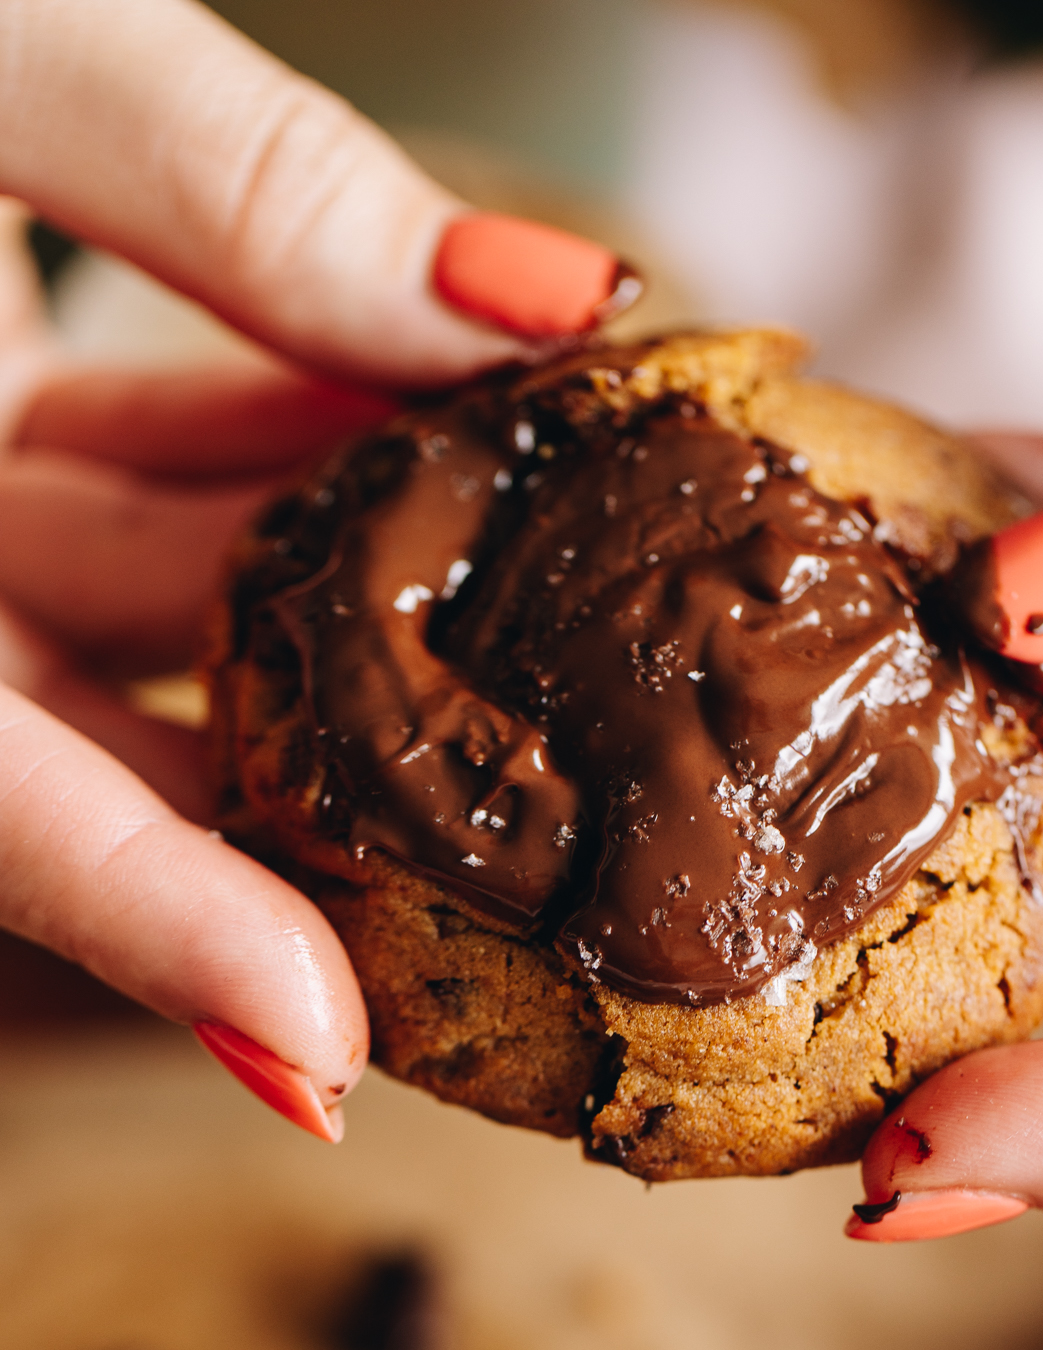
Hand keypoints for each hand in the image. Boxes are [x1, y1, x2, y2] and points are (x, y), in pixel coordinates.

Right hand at [0, 0, 630, 1138]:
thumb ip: (242, 184)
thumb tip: (543, 303)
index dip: (157, 937)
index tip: (326, 1061)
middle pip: (88, 764)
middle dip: (298, 796)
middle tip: (517, 852)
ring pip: (124, 628)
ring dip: (320, 603)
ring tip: (534, 599)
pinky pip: (113, 502)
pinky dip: (257, 470)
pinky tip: (405, 416)